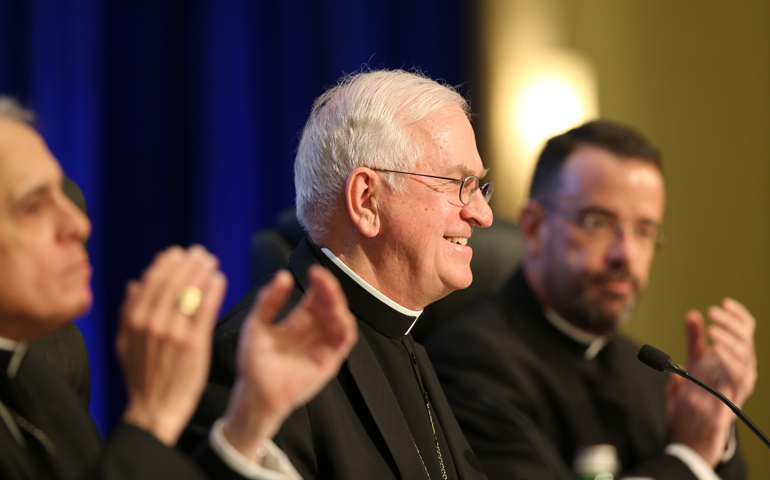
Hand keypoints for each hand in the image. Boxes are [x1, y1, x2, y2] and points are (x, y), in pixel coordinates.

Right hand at [117, 246, 225, 445]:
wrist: (154, 410)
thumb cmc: (141, 377)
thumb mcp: (125, 344)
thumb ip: (128, 312)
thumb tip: (134, 283)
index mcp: (134, 321)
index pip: (152, 281)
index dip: (166, 263)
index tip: (177, 253)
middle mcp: (153, 323)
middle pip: (174, 281)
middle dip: (188, 262)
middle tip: (200, 253)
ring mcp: (174, 333)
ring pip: (191, 291)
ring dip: (202, 271)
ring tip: (211, 262)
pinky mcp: (194, 344)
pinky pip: (206, 309)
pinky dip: (213, 291)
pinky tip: (219, 280)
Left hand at [222, 265, 357, 460]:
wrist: (254, 392)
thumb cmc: (253, 362)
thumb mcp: (256, 325)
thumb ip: (269, 301)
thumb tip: (283, 275)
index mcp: (299, 321)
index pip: (316, 297)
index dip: (319, 283)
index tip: (314, 271)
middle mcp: (314, 331)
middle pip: (330, 305)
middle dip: (330, 290)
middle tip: (323, 279)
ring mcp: (322, 346)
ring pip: (340, 320)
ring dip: (338, 305)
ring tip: (330, 294)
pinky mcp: (328, 362)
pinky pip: (344, 342)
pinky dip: (346, 327)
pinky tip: (339, 316)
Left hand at [666, 298, 756, 465]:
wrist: (689, 435)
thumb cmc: (694, 399)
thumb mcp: (692, 365)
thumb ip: (694, 341)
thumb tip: (693, 314)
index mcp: (734, 360)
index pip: (746, 332)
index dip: (738, 316)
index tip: (724, 302)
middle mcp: (742, 371)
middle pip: (747, 341)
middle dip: (731, 323)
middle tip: (713, 312)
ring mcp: (739, 387)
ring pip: (745, 357)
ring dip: (729, 340)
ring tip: (712, 329)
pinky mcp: (732, 400)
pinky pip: (738, 377)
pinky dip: (729, 360)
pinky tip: (715, 349)